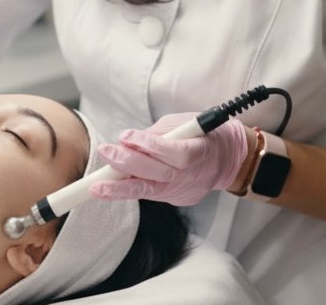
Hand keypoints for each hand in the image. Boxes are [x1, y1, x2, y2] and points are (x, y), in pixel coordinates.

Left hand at [91, 113, 249, 206]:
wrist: (229, 159)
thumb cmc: (204, 135)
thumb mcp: (185, 124)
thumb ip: (158, 135)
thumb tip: (129, 142)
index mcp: (201, 150)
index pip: (175, 152)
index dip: (151, 146)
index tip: (126, 137)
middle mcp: (193, 175)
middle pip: (158, 173)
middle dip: (128, 164)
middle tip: (105, 153)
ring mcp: (186, 190)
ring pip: (151, 191)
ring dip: (120, 189)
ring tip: (96, 186)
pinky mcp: (180, 200)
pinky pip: (153, 194)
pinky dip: (131, 190)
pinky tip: (111, 188)